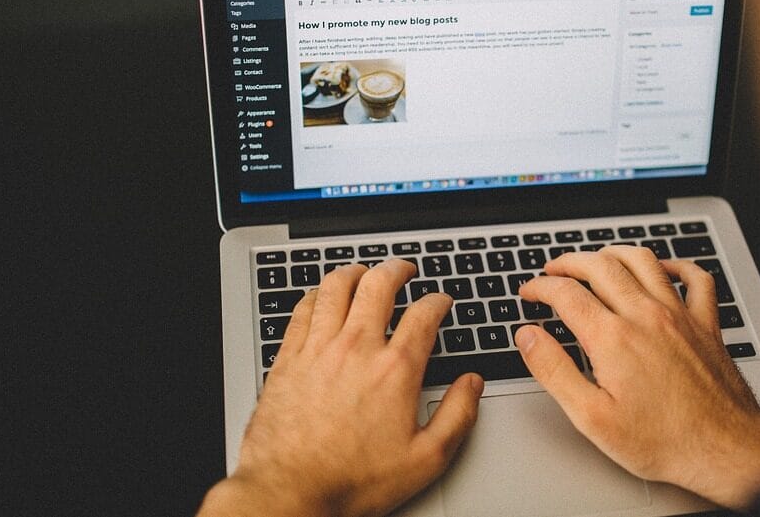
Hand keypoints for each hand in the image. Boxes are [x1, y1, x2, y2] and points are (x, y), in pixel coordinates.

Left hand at [199, 259, 483, 516]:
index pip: (424, 315)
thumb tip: (472, 385)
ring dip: (354, 272)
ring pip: (336, 287)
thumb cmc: (352, 480)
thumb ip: (457, 416)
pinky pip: (302, 309)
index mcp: (395, 370)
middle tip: (404, 269)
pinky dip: (316, 294)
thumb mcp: (425, 459)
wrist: (290, 491)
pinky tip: (320, 296)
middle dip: (397, 269)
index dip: (438, 301)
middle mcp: (356, 349)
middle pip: (379, 285)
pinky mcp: (288, 358)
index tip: (441, 301)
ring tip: (364, 271)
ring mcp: (318, 349)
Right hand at [514, 247, 759, 510]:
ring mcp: (679, 315)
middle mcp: (646, 316)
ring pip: (643, 261)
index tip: (530, 292)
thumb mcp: (591, 417)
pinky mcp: (706, 324)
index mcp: (613, 338)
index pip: (566, 293)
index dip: (540, 287)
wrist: (723, 450)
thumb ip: (554, 370)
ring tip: (595, 260)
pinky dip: (676, 265)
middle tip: (553, 270)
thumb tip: (527, 337)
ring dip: (613, 253)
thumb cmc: (662, 441)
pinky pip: (695, 278)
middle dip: (569, 262)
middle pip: (600, 266)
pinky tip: (662, 269)